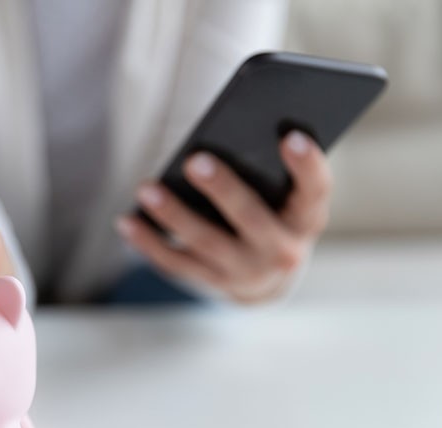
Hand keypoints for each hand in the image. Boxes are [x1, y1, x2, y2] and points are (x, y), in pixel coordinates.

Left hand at [116, 130, 330, 302]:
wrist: (268, 279)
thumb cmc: (273, 214)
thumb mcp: (284, 196)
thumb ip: (268, 168)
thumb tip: (227, 131)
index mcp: (307, 218)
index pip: (315, 190)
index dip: (306, 165)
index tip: (291, 135)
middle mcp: (281, 251)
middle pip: (250, 218)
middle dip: (224, 190)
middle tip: (195, 160)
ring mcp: (245, 272)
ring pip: (206, 243)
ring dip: (174, 216)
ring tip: (146, 188)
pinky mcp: (213, 282)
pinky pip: (176, 263)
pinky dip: (149, 243)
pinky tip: (126, 221)